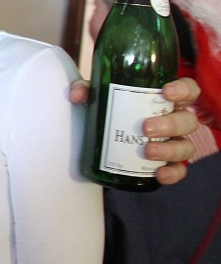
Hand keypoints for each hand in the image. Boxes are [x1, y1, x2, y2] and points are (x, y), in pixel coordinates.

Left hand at [69, 76, 199, 184]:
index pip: (187, 90)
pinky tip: (159, 174)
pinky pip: (178, 170)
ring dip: (169, 149)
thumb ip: (88, 90)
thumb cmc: (112, 111)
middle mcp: (175, 121)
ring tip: (147, 151)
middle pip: (186, 120)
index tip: (166, 92)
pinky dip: (172, 173)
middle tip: (146, 127)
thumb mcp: (100, 96)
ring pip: (185, 146)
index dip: (183, 90)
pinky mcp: (168, 164)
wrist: (104, 141)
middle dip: (169, 124)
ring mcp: (174, 143)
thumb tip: (77, 95)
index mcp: (164, 100)